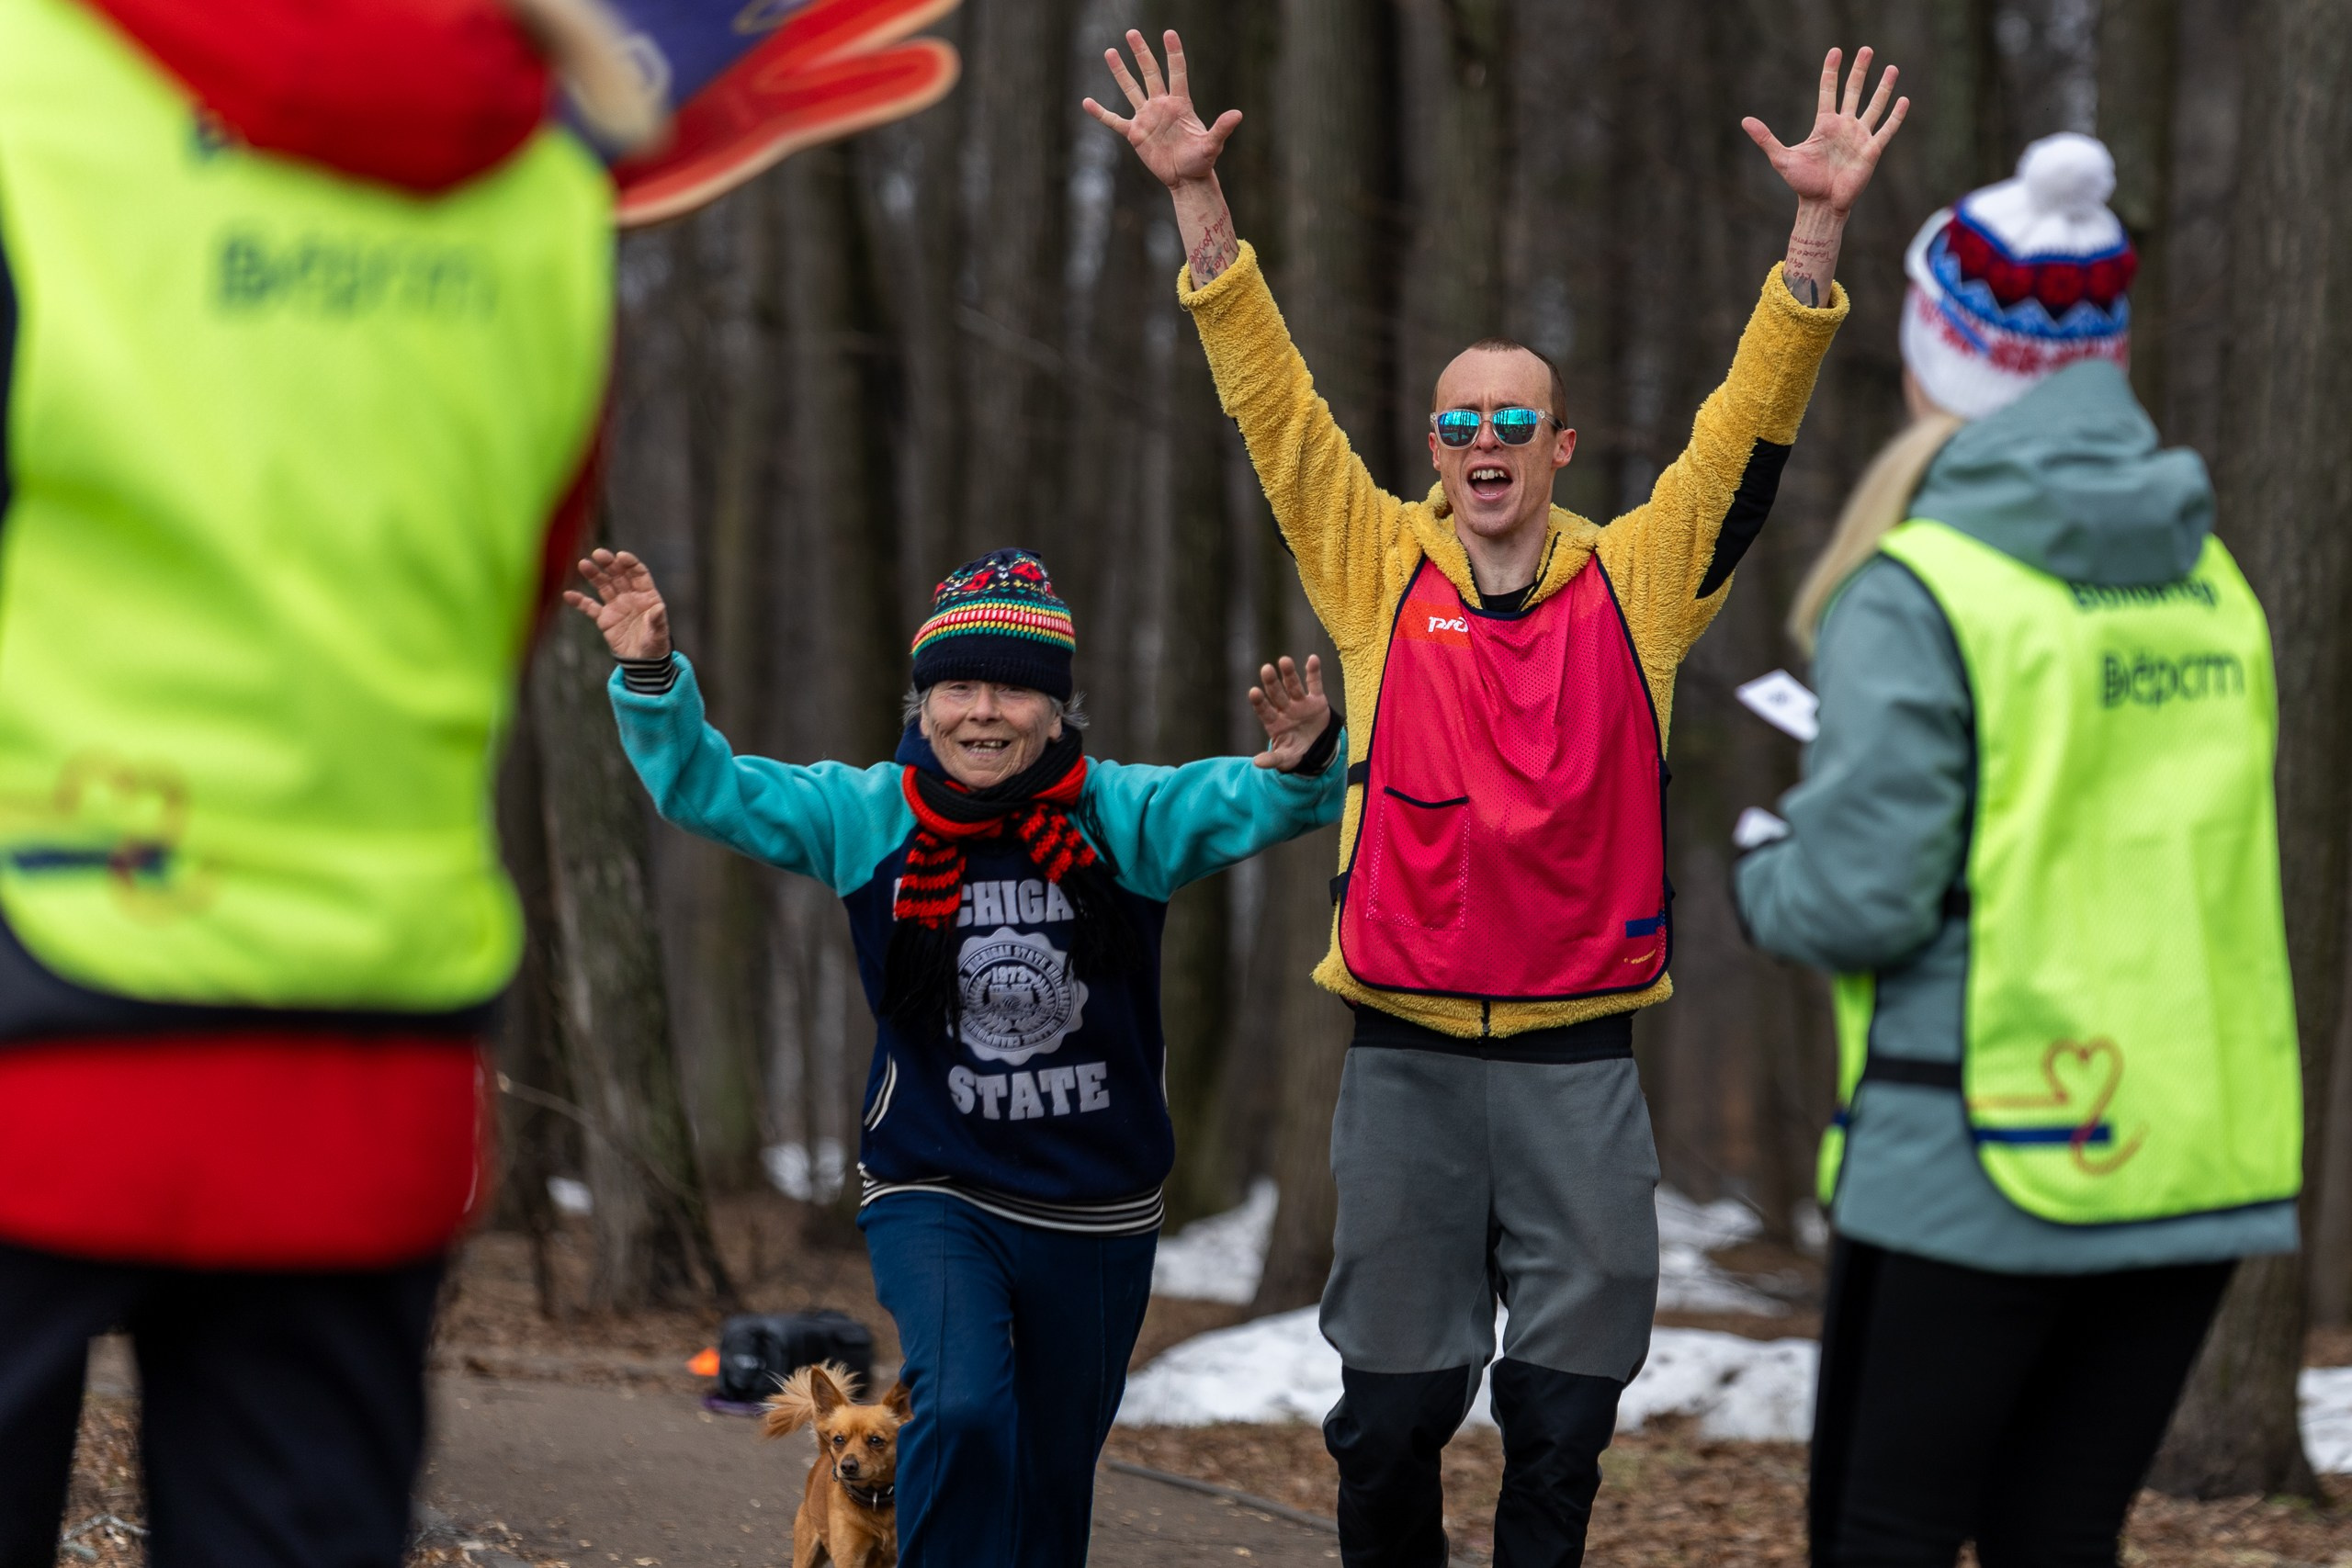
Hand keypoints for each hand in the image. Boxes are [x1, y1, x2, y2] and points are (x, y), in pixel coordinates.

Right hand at [563, 548, 670, 660]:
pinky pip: (590, 607)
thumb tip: (659, 608)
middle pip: (619, 575)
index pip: (638, 574)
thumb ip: (658, 621)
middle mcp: (631, 596)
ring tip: (583, 564)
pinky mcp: (604, 618)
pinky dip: (580, 601)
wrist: (643, 663)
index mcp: (647, 596)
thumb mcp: (659, 635)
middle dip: (609, 564)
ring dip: (593, 575)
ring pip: (603, 586)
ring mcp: (616, 606)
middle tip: (598, 554)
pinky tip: (568, 594)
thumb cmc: (655, 646)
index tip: (620, 556)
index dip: (630, 564)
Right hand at [1082, 29, 1240, 190]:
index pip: (1177, 72)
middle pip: (1150, 73)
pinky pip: (1114, 120)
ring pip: (1130, 89)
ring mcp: (1147, 118)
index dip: (1173, 53)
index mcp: (1180, 104)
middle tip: (1131, 33)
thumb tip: (1238, 114)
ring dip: (1120, 72)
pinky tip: (1086, 102)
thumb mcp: (1212, 145)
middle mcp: (1161, 105)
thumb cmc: (1202, 161)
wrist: (1186, 179)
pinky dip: (1101, 113)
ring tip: (1110, 52)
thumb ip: (1222, 128)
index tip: (1169, 32)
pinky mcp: (1135, 134)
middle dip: (1141, 53)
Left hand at [1249, 655, 1330, 771]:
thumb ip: (1272, 759)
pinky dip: (1314, 672)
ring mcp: (1300, 703)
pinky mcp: (1316, 700)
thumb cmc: (1296, 753)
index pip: (1264, 711)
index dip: (1259, 702)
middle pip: (1277, 694)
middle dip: (1272, 683)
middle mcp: (1285, 709)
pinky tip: (1312, 659)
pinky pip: (1314, 684)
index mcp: (1274, 723)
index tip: (1253, 692)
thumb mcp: (1285, 758)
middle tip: (1266, 669)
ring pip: (1293, 686)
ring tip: (1284, 660)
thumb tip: (1256, 763)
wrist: (1318, 750)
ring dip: (1289, 674)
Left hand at [1742, 46, 1907, 216]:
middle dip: (1859, 71)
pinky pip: (1886, 130)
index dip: (1831, 72)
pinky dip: (1896, 116)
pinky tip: (1903, 100)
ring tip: (1892, 67)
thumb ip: (1765, 138)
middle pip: (1853, 92)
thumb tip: (1744, 120)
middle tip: (1866, 49)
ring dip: (1883, 88)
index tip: (1835, 51)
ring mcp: (1859, 137)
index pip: (1828, 91)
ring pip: (1874, 106)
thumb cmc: (1802, 183)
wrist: (1821, 205)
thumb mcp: (1781, 158)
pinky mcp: (1871, 150)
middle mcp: (1844, 126)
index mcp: (1824, 125)